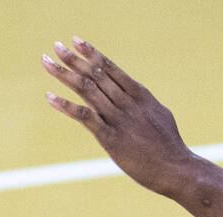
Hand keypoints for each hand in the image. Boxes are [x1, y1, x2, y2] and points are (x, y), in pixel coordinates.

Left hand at [43, 37, 195, 195]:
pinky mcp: (111, 139)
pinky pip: (84, 117)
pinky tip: (50, 97)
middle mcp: (127, 103)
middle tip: (56, 47)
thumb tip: (137, 95)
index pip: (111, 69)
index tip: (77, 42)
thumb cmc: (170, 147)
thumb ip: (145, 104)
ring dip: (64, 74)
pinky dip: (66, 106)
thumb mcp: (160, 116)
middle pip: (95, 75)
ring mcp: (118, 120)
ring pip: (87, 90)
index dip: (92, 54)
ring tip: (47, 62)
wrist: (176, 169)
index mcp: (140, 96)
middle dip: (74, 60)